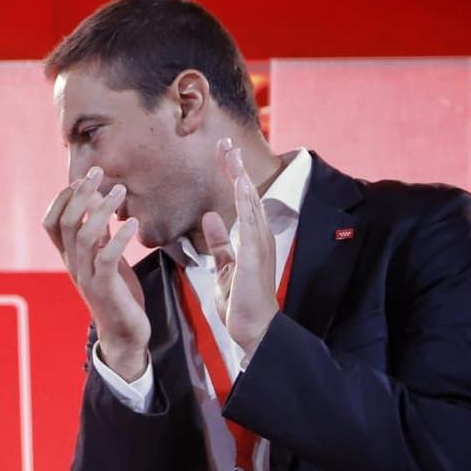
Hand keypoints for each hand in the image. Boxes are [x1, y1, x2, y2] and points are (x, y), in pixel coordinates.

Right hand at [43, 167, 149, 377]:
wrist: (125, 334)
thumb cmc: (117, 294)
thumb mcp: (104, 259)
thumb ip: (97, 235)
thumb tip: (96, 201)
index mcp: (69, 258)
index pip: (51, 223)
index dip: (61, 199)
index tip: (80, 179)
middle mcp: (73, 265)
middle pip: (66, 223)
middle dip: (81, 194)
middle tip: (99, 172)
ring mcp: (87, 277)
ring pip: (84, 235)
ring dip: (101, 210)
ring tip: (120, 191)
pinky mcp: (105, 288)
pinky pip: (107, 257)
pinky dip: (119, 237)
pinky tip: (132, 223)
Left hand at [201, 139, 277, 354]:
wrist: (252, 327)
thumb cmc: (240, 300)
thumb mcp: (226, 264)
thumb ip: (220, 241)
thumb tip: (210, 217)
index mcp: (251, 237)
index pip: (241, 199)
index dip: (232, 176)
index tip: (223, 154)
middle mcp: (259, 236)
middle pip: (248, 194)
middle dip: (236, 168)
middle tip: (225, 143)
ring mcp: (260, 244)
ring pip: (251, 203)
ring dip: (240, 178)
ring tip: (231, 154)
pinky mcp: (255, 255)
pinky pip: (251, 224)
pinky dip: (247, 203)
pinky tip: (240, 185)